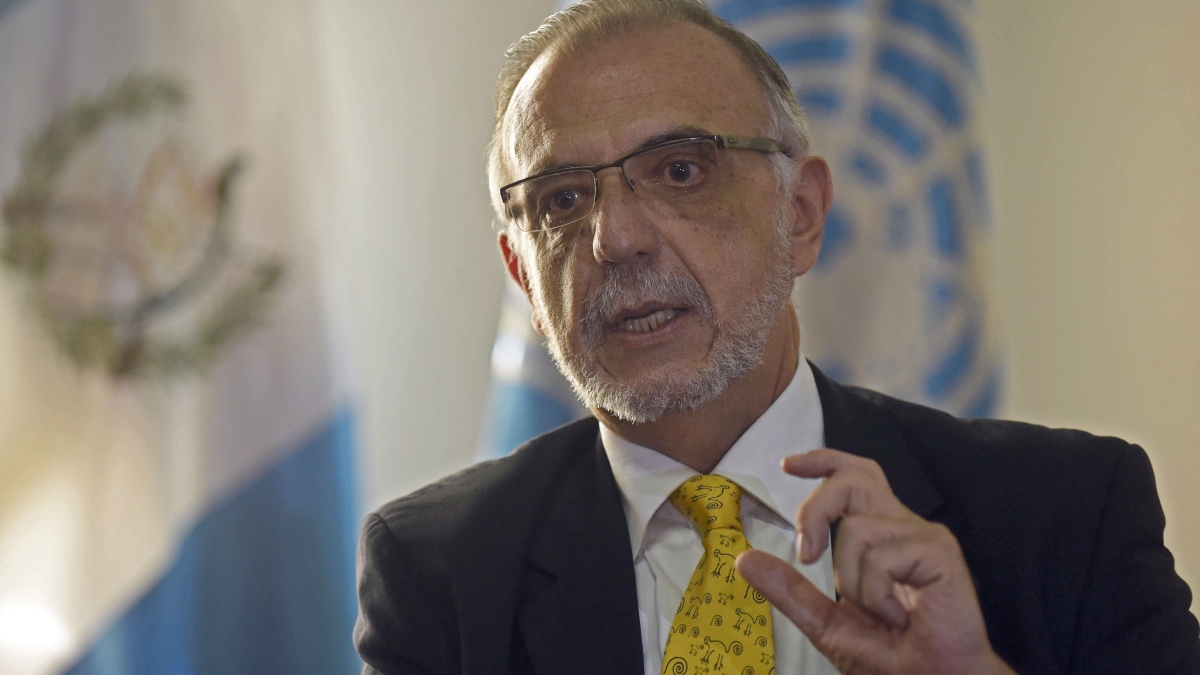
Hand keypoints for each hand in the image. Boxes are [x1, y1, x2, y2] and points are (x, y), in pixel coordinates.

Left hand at [736, 449, 1015, 674]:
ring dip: (854, 582)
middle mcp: (902, 526)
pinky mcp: (939, 550)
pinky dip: (877, 596)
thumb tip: (743, 559)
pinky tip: (901, 618)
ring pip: (855, 529)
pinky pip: (881, 557)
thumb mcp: (825, 622)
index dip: (824, 461)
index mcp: (880, 534)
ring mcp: (923, 535)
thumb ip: (789, 590)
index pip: (855, 478)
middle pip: (852, 480)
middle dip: (816, 509)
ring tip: (883, 615)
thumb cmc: (891, 656)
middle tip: (807, 553)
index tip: (788, 465)